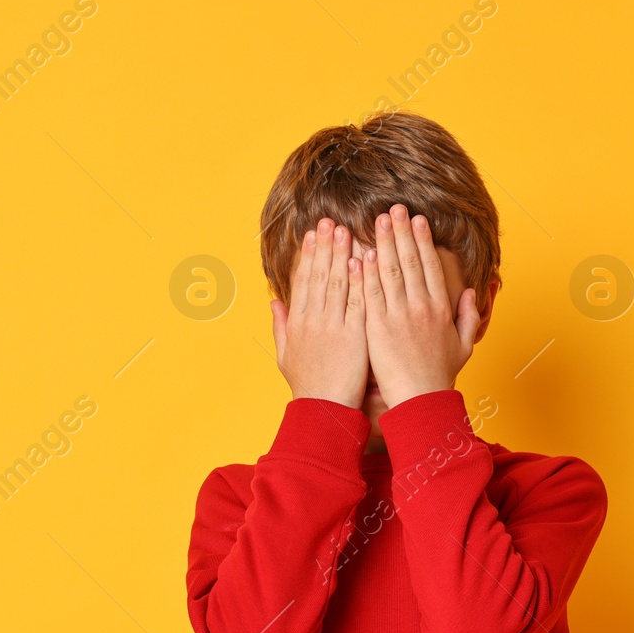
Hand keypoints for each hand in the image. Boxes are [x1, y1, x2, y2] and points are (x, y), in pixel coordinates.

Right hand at [271, 218, 366, 407]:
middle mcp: (312, 321)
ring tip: (345, 231)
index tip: (312, 235)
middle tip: (329, 222)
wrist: (323, 411)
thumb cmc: (307, 386)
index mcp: (297, 323)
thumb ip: (280, 326)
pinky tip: (361, 260)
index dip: (308, 256)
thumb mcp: (284, 356)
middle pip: (318, 276)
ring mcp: (332, 327)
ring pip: (336, 283)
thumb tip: (273, 302)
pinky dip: (357, 281)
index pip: (302, 281)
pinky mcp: (353, 336)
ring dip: (340, 255)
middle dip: (324, 247)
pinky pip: (355, 302)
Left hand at [361, 204, 478, 406]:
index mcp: (440, 309)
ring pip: (389, 271)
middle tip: (394, 208)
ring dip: (384, 243)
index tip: (418, 220)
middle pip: (409, 261)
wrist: (421, 400)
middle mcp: (420, 307)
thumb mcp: (463, 345)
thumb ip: (468, 316)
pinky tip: (362, 253)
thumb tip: (469, 292)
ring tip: (378, 220)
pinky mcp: (378, 328)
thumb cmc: (440, 376)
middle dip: (402, 232)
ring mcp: (398, 316)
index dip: (423, 240)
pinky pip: (371, 294)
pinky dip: (367, 272)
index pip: (430, 266)